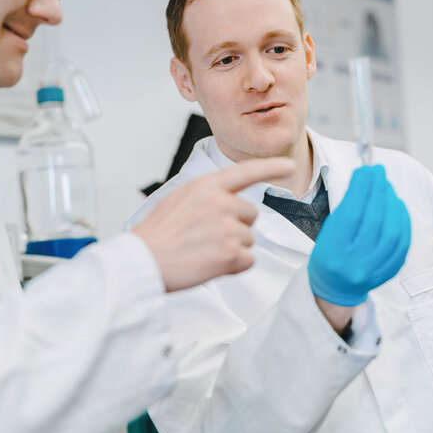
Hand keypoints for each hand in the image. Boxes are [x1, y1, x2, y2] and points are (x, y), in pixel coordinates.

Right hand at [134, 157, 294, 291]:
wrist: (142, 260)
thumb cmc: (156, 235)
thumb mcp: (178, 200)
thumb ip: (206, 197)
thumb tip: (228, 204)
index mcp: (205, 186)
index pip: (246, 171)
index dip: (270, 167)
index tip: (290, 166)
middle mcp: (220, 202)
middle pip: (251, 214)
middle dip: (237, 228)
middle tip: (208, 239)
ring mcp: (226, 227)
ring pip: (250, 239)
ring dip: (233, 249)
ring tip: (204, 253)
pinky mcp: (230, 252)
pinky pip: (248, 260)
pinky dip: (234, 267)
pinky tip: (211, 265)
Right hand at [308, 164, 410, 305]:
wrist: (337, 287)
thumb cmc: (330, 253)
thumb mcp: (329, 231)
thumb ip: (348, 207)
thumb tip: (366, 178)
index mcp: (334, 253)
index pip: (352, 215)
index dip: (361, 189)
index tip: (365, 169)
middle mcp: (356, 264)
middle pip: (374, 221)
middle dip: (378, 191)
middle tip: (378, 172)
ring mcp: (375, 270)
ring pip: (393, 231)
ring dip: (392, 203)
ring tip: (386, 187)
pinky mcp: (391, 270)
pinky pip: (403, 241)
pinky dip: (402, 219)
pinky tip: (396, 205)